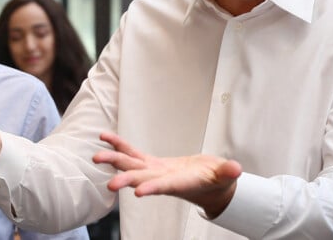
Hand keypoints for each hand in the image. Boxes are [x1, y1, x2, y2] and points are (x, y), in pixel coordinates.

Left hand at [93, 132, 241, 218]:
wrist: (206, 183)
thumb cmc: (217, 180)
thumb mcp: (225, 176)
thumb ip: (227, 172)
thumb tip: (237, 169)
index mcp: (180, 184)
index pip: (164, 187)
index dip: (152, 188)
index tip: (138, 193)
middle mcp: (162, 179)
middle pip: (142, 179)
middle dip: (126, 180)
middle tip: (110, 186)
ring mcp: (154, 170)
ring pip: (131, 164)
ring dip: (114, 160)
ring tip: (96, 156)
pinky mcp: (151, 162)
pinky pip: (132, 151)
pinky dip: (119, 144)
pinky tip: (104, 138)